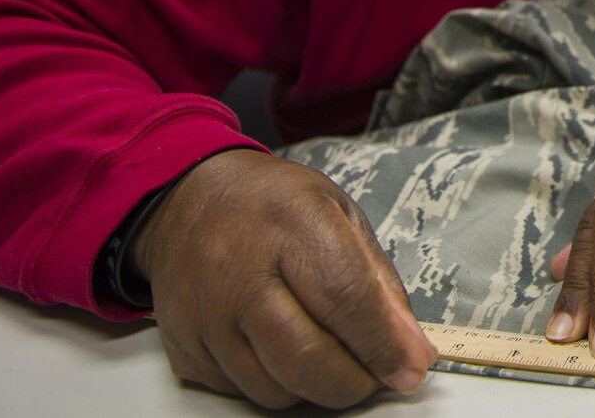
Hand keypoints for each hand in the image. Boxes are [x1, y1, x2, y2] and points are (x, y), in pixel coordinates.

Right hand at [130, 149, 437, 409]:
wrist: (187, 202)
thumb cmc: (271, 205)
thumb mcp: (338, 214)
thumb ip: (378, 281)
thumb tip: (410, 349)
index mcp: (288, 225)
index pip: (344, 298)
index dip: (383, 344)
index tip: (411, 368)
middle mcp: (238, 273)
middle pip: (305, 357)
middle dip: (354, 382)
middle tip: (377, 375)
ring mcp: (204, 317)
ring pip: (274, 388)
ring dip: (317, 388)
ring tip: (333, 357)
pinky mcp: (184, 349)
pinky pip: (241, 392)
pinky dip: (277, 386)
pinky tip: (287, 352)